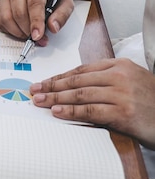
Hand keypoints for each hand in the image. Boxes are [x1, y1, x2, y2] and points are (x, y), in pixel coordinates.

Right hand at [0, 0, 73, 44]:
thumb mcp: (66, 2)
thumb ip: (62, 15)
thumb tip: (52, 27)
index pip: (34, 3)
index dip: (36, 22)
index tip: (38, 36)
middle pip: (18, 13)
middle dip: (27, 30)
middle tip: (37, 38)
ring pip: (6, 18)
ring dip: (18, 32)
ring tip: (29, 35)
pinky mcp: (0, 4)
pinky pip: (0, 21)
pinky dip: (9, 30)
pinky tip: (20, 30)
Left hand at [31, 58, 154, 148]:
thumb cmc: (151, 102)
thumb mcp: (131, 82)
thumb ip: (106, 80)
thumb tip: (73, 86)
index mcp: (120, 66)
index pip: (81, 70)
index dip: (59, 77)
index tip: (44, 82)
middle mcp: (120, 77)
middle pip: (77, 81)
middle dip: (52, 86)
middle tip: (35, 90)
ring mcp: (122, 94)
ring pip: (80, 94)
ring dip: (56, 98)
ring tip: (40, 101)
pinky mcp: (123, 113)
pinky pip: (90, 111)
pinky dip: (71, 111)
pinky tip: (57, 111)